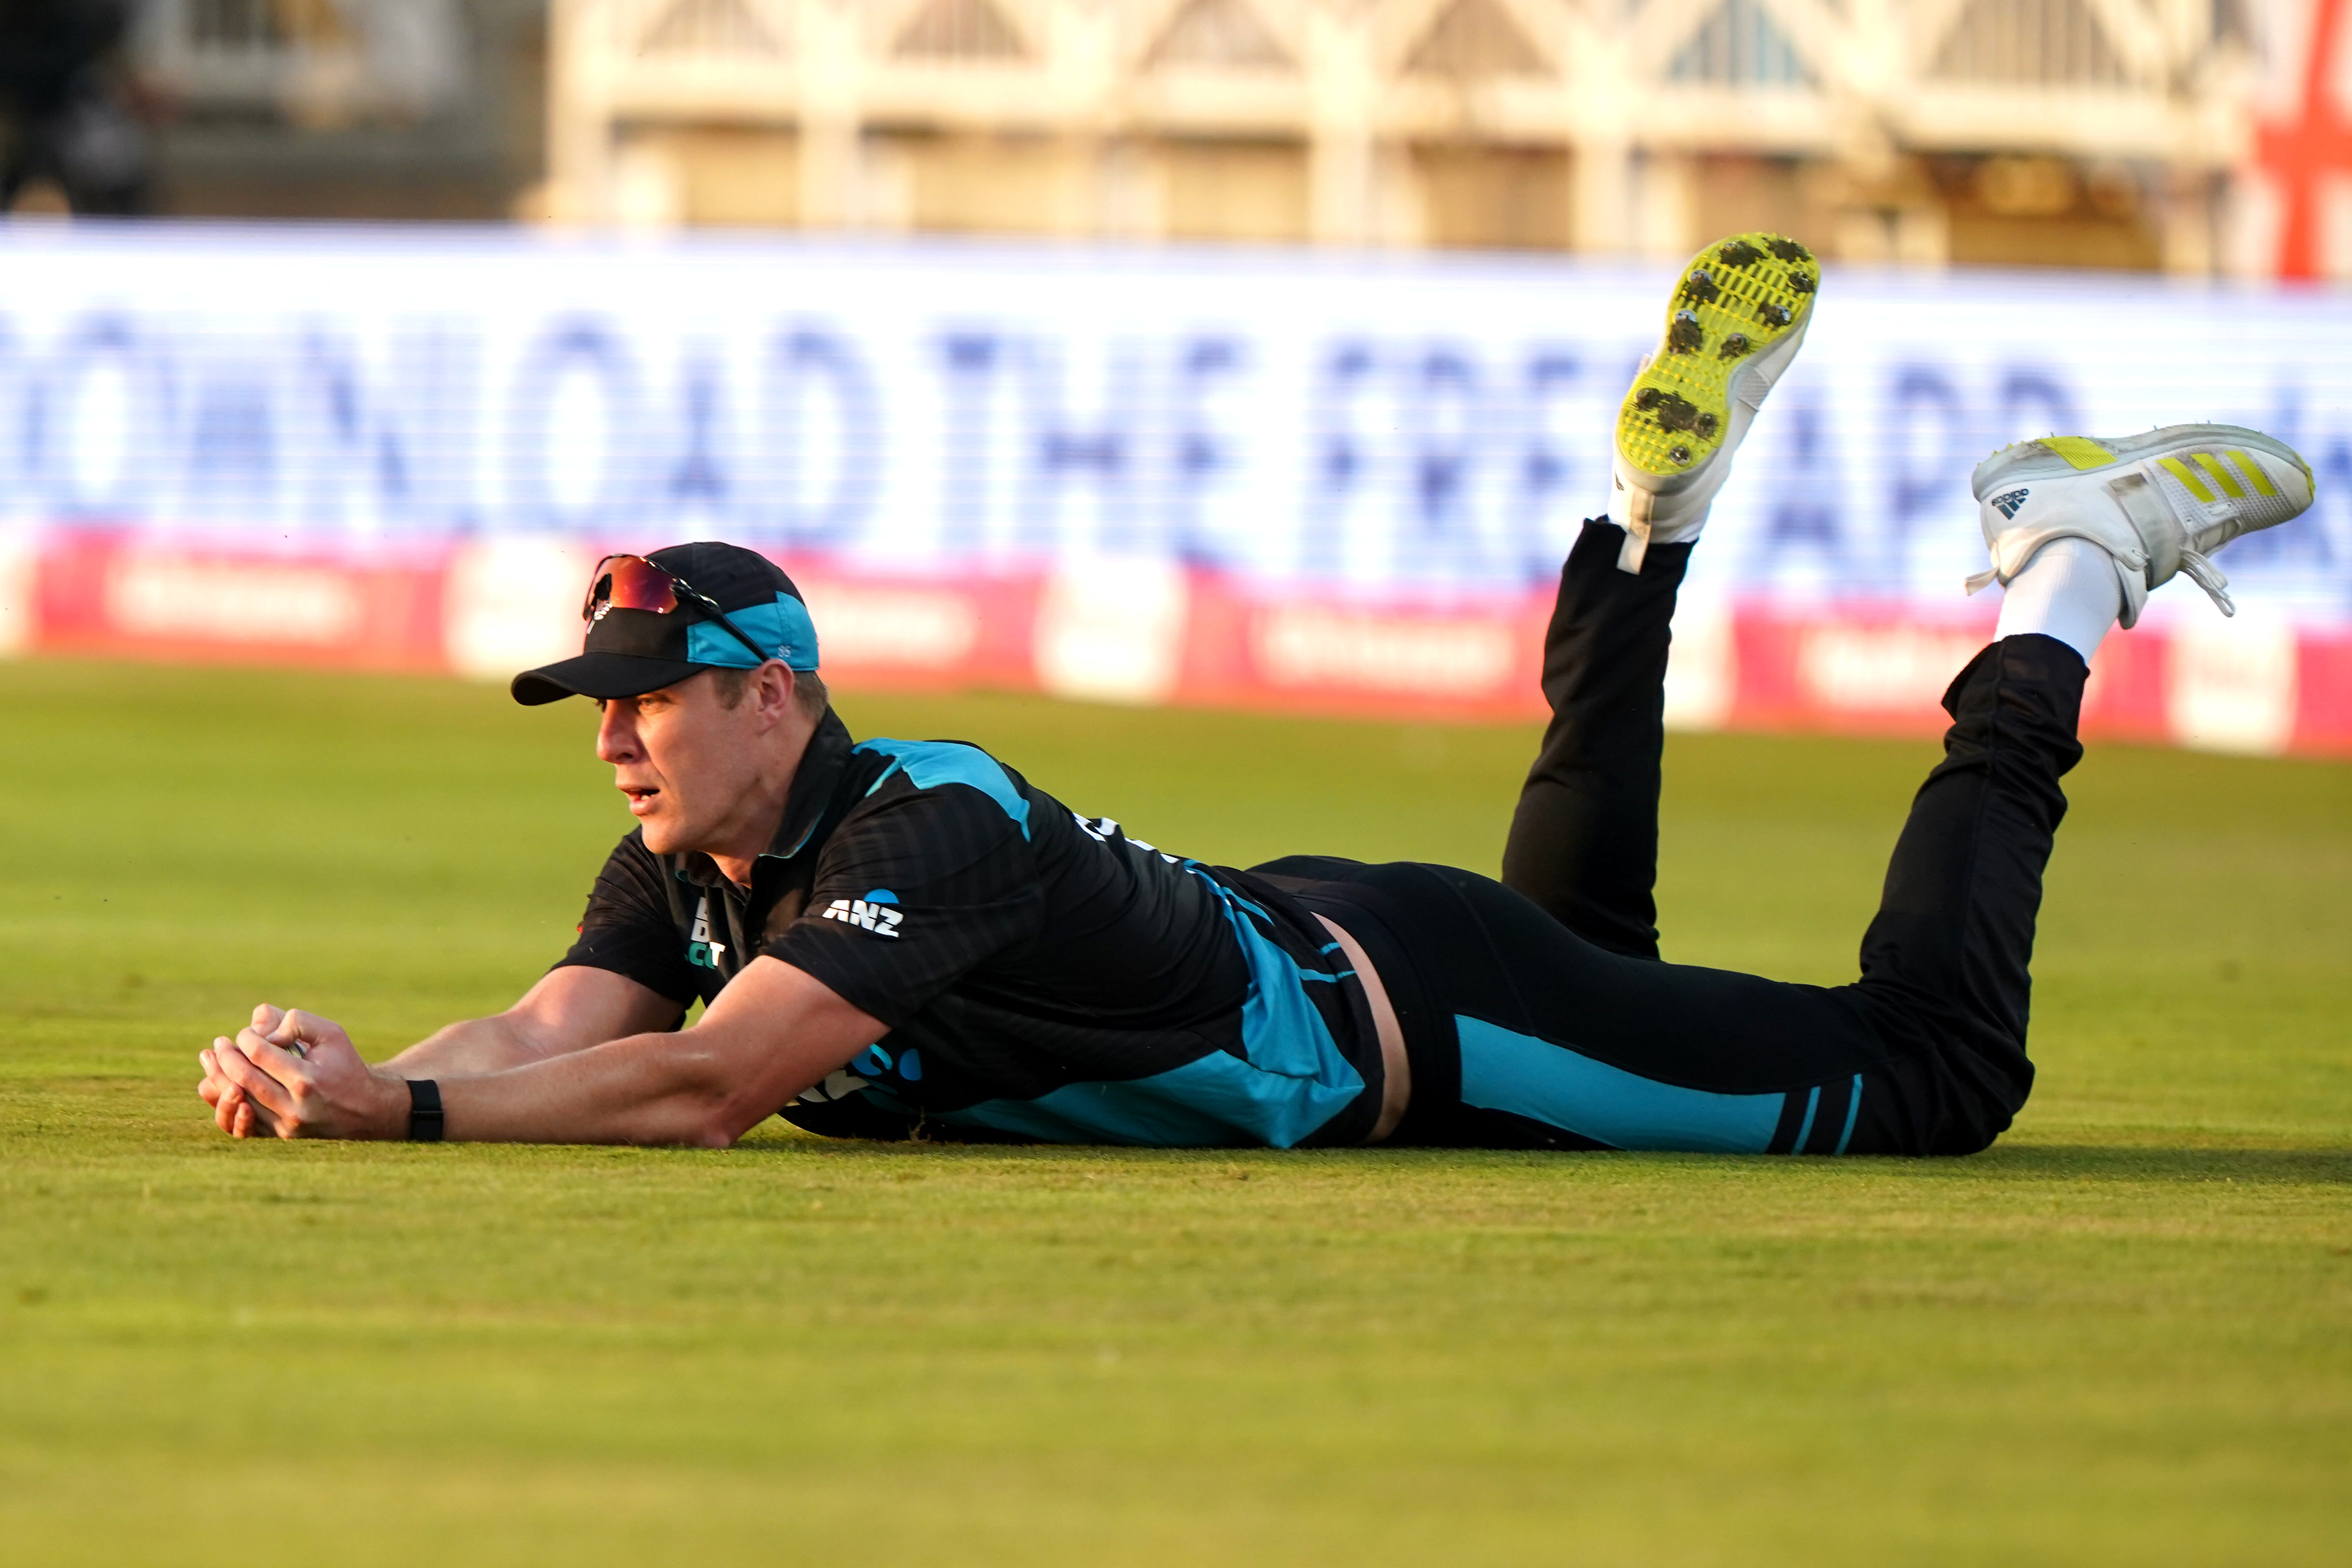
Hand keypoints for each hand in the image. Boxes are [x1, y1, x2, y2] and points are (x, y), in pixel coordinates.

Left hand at [197, 1004, 406, 1140]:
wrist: (365, 1109)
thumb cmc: (345, 1065)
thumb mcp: (331, 1034)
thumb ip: (297, 1021)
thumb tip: (261, 1028)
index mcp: (308, 1079)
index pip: (260, 1054)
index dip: (246, 1038)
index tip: (247, 1032)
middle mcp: (294, 1106)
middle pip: (243, 1078)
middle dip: (226, 1056)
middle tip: (220, 1044)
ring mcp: (285, 1126)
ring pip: (238, 1102)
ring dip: (218, 1078)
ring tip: (211, 1059)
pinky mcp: (279, 1136)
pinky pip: (242, 1123)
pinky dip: (224, 1103)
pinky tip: (214, 1085)